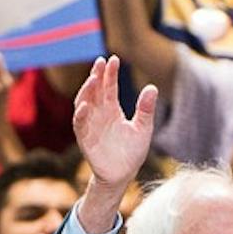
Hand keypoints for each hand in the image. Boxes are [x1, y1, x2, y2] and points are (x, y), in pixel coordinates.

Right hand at [73, 55, 155, 192]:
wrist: (123, 174)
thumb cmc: (133, 151)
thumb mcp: (143, 128)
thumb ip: (145, 109)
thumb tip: (152, 87)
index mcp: (112, 109)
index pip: (109, 87)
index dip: (110, 73)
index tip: (114, 59)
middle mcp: (99, 114)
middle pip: (94, 91)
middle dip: (96, 76)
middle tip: (100, 62)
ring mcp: (90, 125)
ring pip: (83, 103)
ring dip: (86, 92)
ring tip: (93, 80)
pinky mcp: (85, 139)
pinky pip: (79, 125)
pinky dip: (80, 115)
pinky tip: (85, 106)